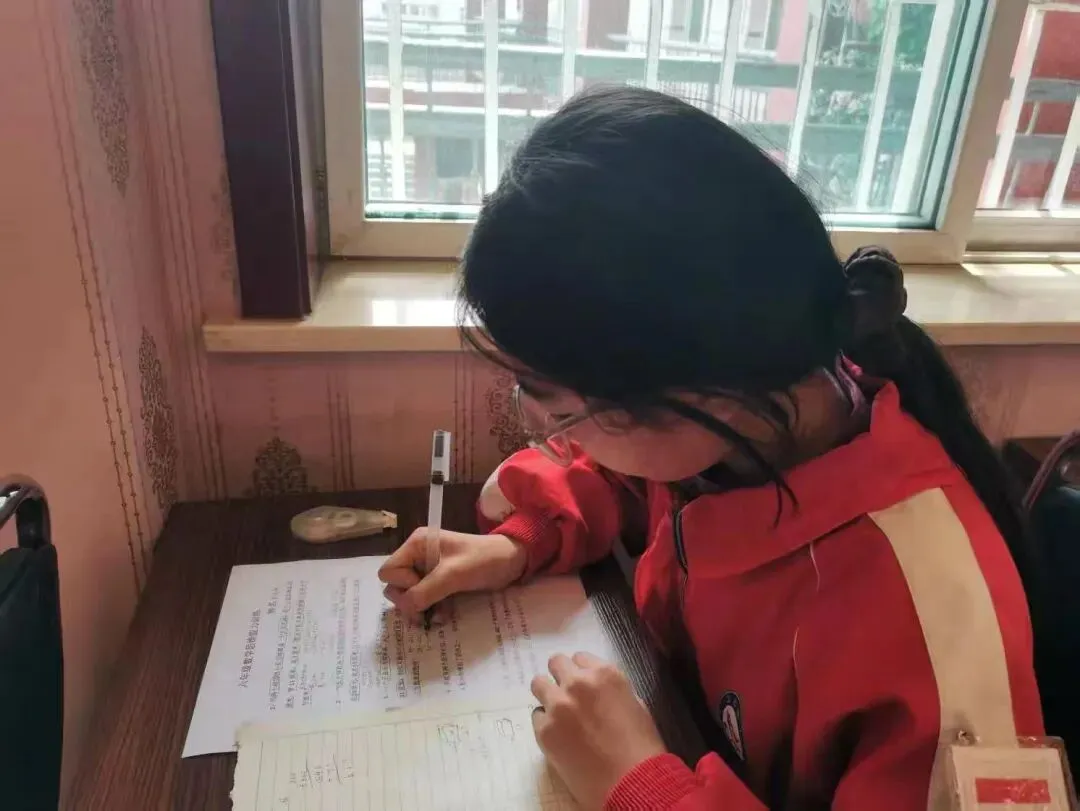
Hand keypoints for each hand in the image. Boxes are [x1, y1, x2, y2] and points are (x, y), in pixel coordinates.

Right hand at [377, 529, 526, 618]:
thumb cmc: (484, 560)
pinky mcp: (438, 582)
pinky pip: (423, 599)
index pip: (389, 571)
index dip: (403, 585)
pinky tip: (444, 615)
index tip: (427, 588)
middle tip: (428, 611)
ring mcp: (428, 569)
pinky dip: (430, 609)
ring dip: (421, 608)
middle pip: (395, 585)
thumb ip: (426, 590)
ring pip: (408, 595)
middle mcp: (418, 555)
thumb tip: (405, 607)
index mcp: (417, 544)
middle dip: (410, 601)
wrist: (512, 561)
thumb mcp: (454, 574)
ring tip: (439, 616)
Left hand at [531, 652, 666, 809]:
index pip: (580, 657)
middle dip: (561, 676)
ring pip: (538, 684)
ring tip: (558, 713)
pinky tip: (560, 737)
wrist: (631, 784)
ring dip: (548, 694)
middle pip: (555, 663)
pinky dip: (546, 724)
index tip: (584, 685)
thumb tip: (596, 689)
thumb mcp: (635, 705)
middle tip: (567, 694)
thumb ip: (611, 689)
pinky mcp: (544, 730)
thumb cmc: (642, 747)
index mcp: (605, 674)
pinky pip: (537, 717)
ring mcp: (558, 706)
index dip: (581, 672)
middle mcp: (577, 683)